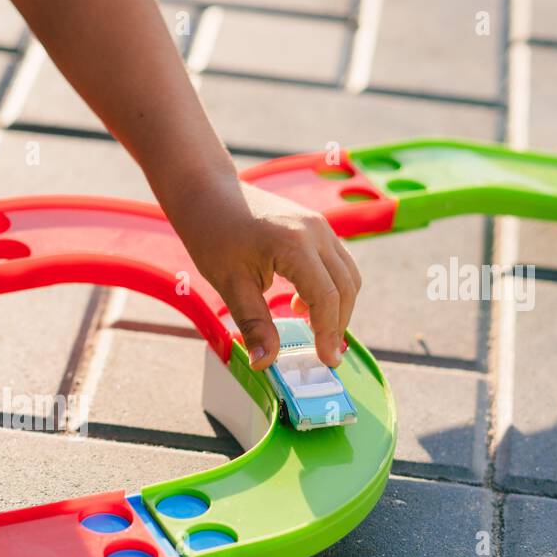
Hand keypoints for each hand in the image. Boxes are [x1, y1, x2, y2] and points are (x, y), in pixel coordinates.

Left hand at [175, 179, 361, 370]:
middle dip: (337, 324)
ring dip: (338, 306)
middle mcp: (316, 232)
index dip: (328, 334)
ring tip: (314, 331)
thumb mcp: (230, 285)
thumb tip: (265, 363)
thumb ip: (254, 324)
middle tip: (324, 354)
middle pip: (345, 288)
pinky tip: (303, 303)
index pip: (326, 298)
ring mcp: (320, 226)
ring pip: (347, 275)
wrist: (209, 194)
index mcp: (295, 246)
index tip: (326, 362)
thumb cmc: (214, 235)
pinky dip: (331, 288)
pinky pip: (338, 262)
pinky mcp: (317, 226)